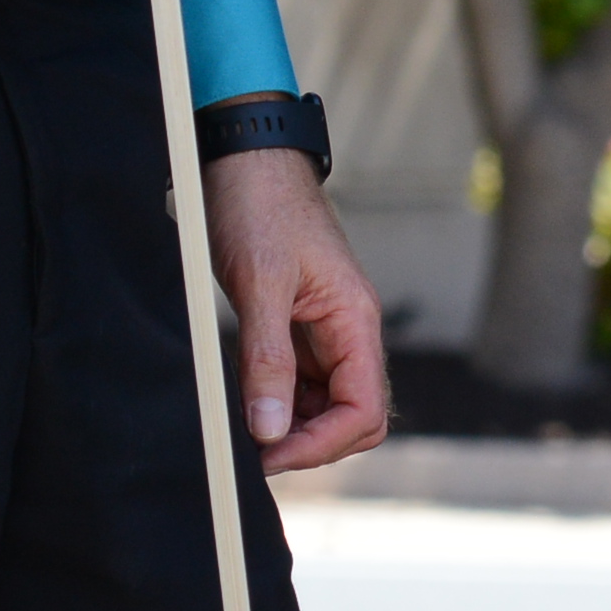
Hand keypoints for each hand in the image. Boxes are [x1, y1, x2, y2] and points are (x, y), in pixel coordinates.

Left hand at [204, 140, 390, 472]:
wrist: (246, 157)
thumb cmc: (260, 206)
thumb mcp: (260, 283)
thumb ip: (267, 359)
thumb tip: (269, 429)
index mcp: (355, 318)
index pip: (365, 408)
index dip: (322, 444)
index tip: (269, 453)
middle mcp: (349, 328)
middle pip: (357, 415)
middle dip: (314, 443)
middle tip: (259, 451)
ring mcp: (325, 328)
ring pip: (328, 403)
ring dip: (294, 426)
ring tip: (245, 427)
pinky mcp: (298, 324)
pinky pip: (302, 381)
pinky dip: (278, 400)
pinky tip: (245, 398)